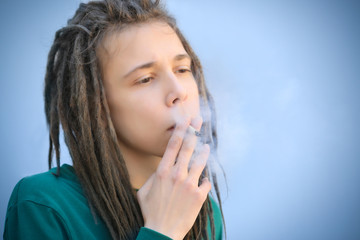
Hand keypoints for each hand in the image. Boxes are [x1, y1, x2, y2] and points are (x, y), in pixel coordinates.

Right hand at [137, 117, 210, 239]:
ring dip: (204, 152)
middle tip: (199, 120)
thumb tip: (162, 168)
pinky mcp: (199, 195)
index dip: (180, 130)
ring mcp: (189, 184)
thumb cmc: (150, 211)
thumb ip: (154, 176)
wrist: (162, 231)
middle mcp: (177, 175)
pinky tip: (204, 178)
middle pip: (188, 148)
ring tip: (207, 146)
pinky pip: (206, 182)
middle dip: (194, 131)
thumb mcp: (144, 191)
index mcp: (162, 172)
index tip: (185, 120)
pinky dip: (205, 179)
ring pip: (200, 162)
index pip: (173, 145)